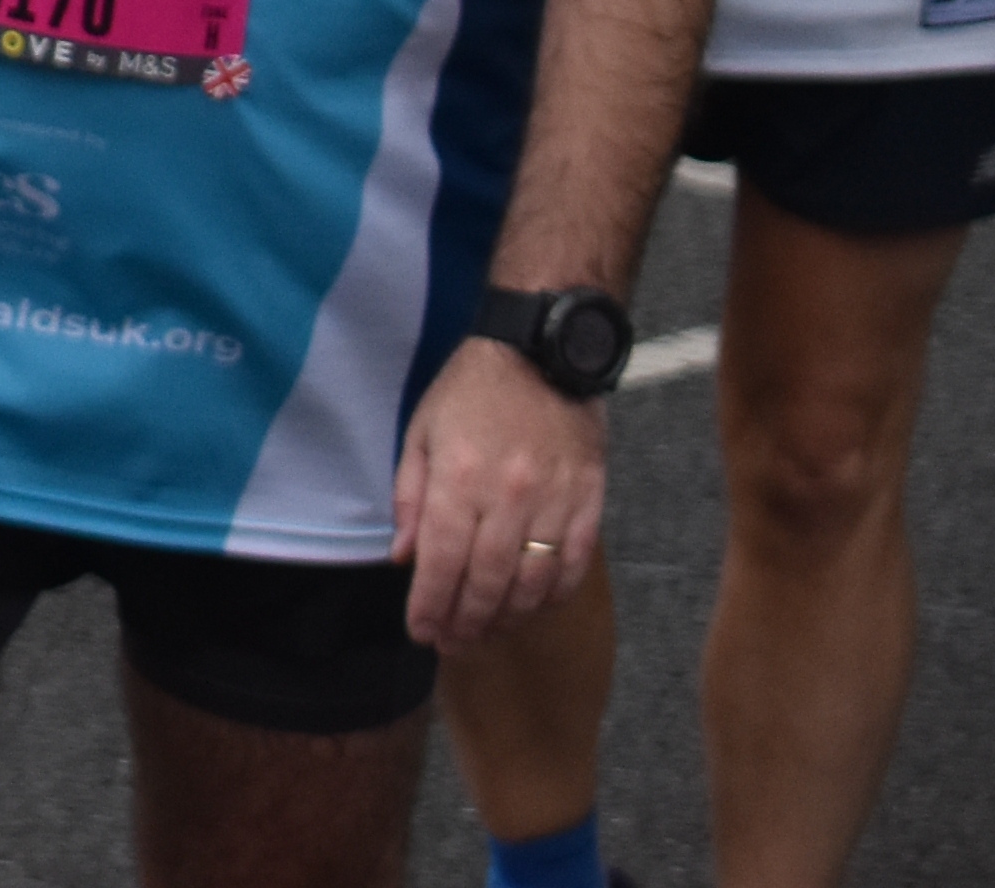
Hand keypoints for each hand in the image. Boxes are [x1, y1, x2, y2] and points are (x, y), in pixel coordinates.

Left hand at [387, 339, 605, 648]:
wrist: (540, 351)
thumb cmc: (470, 391)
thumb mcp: (421, 433)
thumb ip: (412, 498)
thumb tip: (405, 558)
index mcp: (461, 477)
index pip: (443, 561)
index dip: (431, 605)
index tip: (421, 631)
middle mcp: (509, 495)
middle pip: (488, 581)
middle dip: (466, 622)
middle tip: (452, 643)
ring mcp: (556, 501)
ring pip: (534, 582)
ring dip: (509, 617)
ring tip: (487, 632)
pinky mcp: (590, 501)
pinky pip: (576, 564)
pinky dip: (554, 594)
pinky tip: (534, 607)